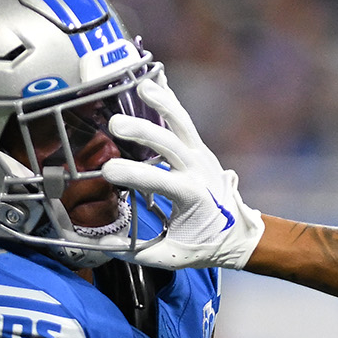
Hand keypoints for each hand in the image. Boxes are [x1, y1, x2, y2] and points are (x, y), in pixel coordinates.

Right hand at [101, 73, 264, 268]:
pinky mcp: (198, 149)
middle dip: (144, 132)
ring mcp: (201, 157)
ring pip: (182, 125)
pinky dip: (170, 101)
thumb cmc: (203, 244)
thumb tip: (98, 243)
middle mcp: (198, 172)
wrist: (239, 234)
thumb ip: (137, 251)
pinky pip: (183, 121)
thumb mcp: (171, 255)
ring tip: (141, 86)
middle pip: (171, 145)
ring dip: (163, 104)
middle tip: (114, 124)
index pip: (161, 181)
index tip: (107, 171)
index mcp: (192, 197)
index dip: (135, 175)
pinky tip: (152, 81)